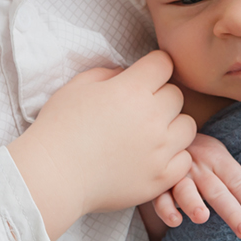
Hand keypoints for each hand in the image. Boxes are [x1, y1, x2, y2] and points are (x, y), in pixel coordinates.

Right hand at [9, 50, 196, 240]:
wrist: (53, 175)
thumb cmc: (59, 128)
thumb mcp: (77, 86)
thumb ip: (108, 74)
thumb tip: (126, 74)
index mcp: (131, 89)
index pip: (164, 63)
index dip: (153, 67)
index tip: (145, 76)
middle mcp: (152, 117)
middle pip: (176, 95)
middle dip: (160, 97)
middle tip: (139, 109)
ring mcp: (160, 149)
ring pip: (187, 127)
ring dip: (172, 126)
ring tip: (150, 134)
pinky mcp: (161, 177)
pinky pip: (185, 159)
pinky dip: (173, 156)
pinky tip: (152, 157)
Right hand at [151, 134, 240, 238]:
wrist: (161, 132)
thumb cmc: (197, 151)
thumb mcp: (216, 154)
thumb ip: (231, 178)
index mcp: (216, 157)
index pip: (236, 180)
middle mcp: (197, 166)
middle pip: (216, 190)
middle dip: (231, 211)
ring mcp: (176, 175)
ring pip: (185, 191)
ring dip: (193, 203)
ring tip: (202, 217)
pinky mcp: (157, 185)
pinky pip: (160, 198)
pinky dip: (166, 209)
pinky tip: (175, 220)